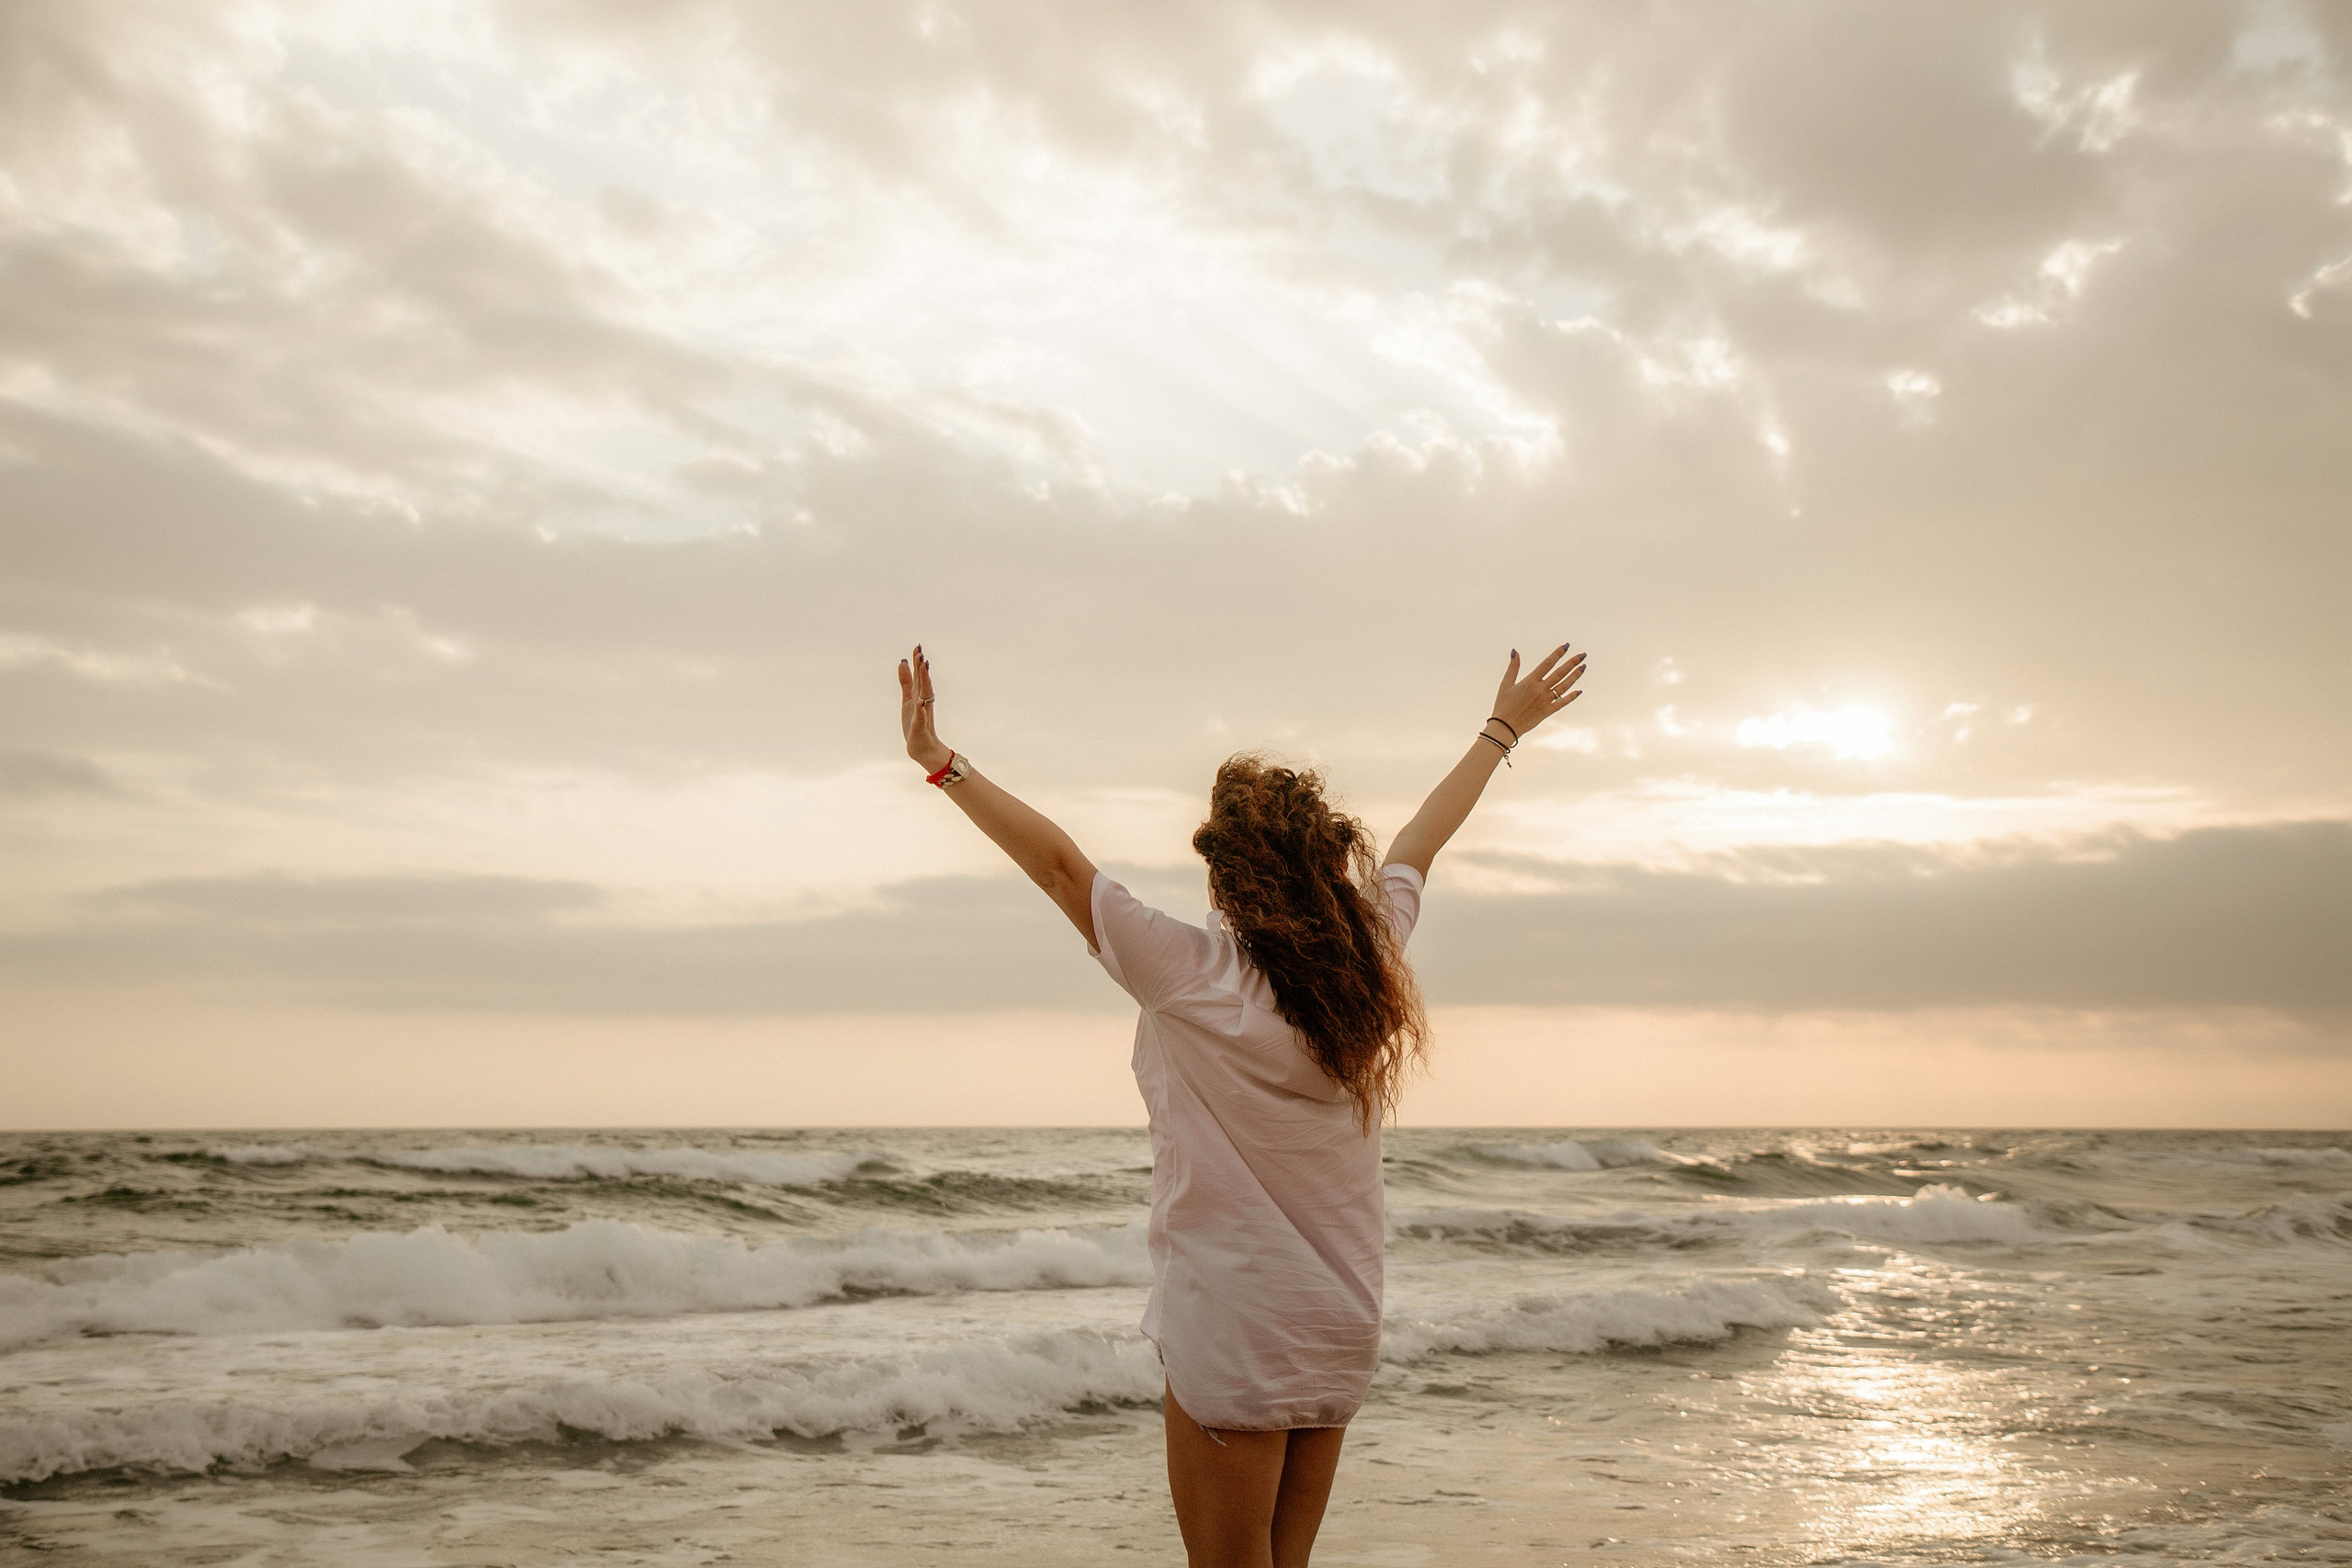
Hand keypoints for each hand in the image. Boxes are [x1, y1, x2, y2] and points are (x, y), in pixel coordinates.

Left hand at [898, 645, 952, 772]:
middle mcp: (923, 702)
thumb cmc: (915, 723)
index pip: (919, 677)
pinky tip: (920, 702)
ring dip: (925, 683)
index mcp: (919, 695)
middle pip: (923, 683)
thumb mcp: (907, 699)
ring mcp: (923, 714)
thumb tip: (902, 661)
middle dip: (922, 669)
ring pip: (925, 695)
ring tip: (923, 669)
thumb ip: (906, 682)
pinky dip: (921, 710)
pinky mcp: (921, 727)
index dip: (917, 663)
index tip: (917, 647)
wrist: (922, 748)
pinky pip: (921, 717)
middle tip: (921, 654)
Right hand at [1487, 642, 1585, 743]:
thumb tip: (1515, 651)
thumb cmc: (1503, 705)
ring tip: (1583, 667)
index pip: (1547, 664)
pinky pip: (1562, 703)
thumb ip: (1513, 668)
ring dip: (1574, 676)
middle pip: (1560, 673)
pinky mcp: (1548, 711)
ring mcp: (1545, 701)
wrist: (1505, 727)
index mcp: (1530, 681)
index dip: (1558, 654)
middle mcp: (1540, 690)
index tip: (1566, 646)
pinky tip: (1579, 691)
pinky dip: (1571, 697)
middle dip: (1572, 663)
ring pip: (1564, 686)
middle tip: (1583, 655)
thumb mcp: (1505, 684)